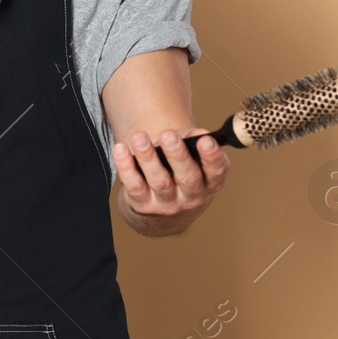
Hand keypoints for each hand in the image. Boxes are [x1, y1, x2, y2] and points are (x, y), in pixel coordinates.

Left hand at [113, 126, 228, 232]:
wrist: (159, 194)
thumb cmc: (179, 165)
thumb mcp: (191, 152)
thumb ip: (194, 141)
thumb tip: (198, 134)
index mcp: (210, 182)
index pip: (216, 172)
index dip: (212, 157)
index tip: (205, 141)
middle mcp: (192, 196)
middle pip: (187, 178)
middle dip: (177, 155)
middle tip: (168, 135)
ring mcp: (168, 204)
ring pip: (159, 181)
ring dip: (148, 158)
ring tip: (139, 138)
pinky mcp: (143, 204)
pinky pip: (134, 186)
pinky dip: (126, 167)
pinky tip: (120, 149)